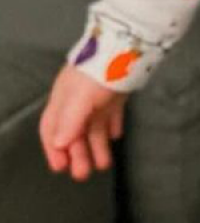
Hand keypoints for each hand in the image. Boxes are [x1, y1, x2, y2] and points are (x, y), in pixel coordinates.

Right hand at [39, 65, 128, 181]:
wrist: (125, 47)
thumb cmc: (97, 73)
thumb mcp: (79, 99)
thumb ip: (69, 122)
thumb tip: (59, 143)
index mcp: (63, 101)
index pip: (52, 129)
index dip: (54, 150)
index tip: (60, 167)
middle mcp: (77, 100)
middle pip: (74, 133)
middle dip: (77, 154)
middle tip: (83, 174)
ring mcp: (97, 96)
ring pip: (93, 126)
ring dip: (97, 146)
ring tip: (104, 164)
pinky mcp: (116, 93)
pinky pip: (112, 114)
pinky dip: (112, 126)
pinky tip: (116, 136)